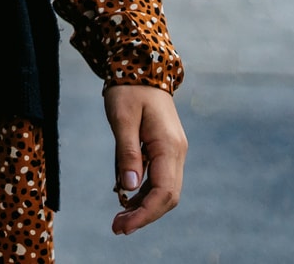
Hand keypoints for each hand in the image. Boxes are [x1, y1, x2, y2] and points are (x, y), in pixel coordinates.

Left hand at [104, 84, 185, 234]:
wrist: (141, 65)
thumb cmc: (128, 89)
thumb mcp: (121, 118)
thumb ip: (126, 152)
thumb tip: (129, 188)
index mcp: (169, 146)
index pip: (163, 192)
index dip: (145, 214)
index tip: (122, 226)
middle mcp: (177, 153)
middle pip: (167, 196)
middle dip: (144, 216)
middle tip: (117, 227)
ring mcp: (173, 152)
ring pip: (164, 190)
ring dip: (143, 207)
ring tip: (118, 218)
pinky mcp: (165, 150)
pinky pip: (158, 178)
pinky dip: (143, 192)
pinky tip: (125, 198)